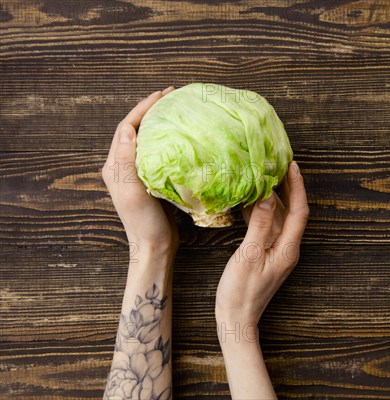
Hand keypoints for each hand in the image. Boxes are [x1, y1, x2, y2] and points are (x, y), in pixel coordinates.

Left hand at [101, 87, 178, 256]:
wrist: (154, 247)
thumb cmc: (143, 222)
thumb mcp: (132, 191)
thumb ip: (126, 160)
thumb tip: (127, 127)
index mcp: (115, 165)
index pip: (128, 127)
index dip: (144, 108)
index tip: (163, 94)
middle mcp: (123, 166)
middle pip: (136, 129)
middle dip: (152, 110)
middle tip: (173, 95)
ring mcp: (137, 173)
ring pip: (147, 139)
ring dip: (160, 122)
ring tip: (178, 110)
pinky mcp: (151, 180)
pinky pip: (158, 152)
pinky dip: (168, 139)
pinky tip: (182, 136)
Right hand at [215, 161, 308, 326]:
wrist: (236, 319)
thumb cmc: (241, 292)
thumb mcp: (249, 255)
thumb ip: (260, 226)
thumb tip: (267, 197)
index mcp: (288, 248)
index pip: (299, 211)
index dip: (297, 186)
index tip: (291, 165)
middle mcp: (287, 247)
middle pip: (291, 211)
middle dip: (287, 187)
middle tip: (276, 164)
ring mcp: (277, 251)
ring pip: (278, 217)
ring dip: (272, 198)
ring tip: (262, 176)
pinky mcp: (266, 253)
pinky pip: (267, 227)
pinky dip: (261, 212)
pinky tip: (249, 201)